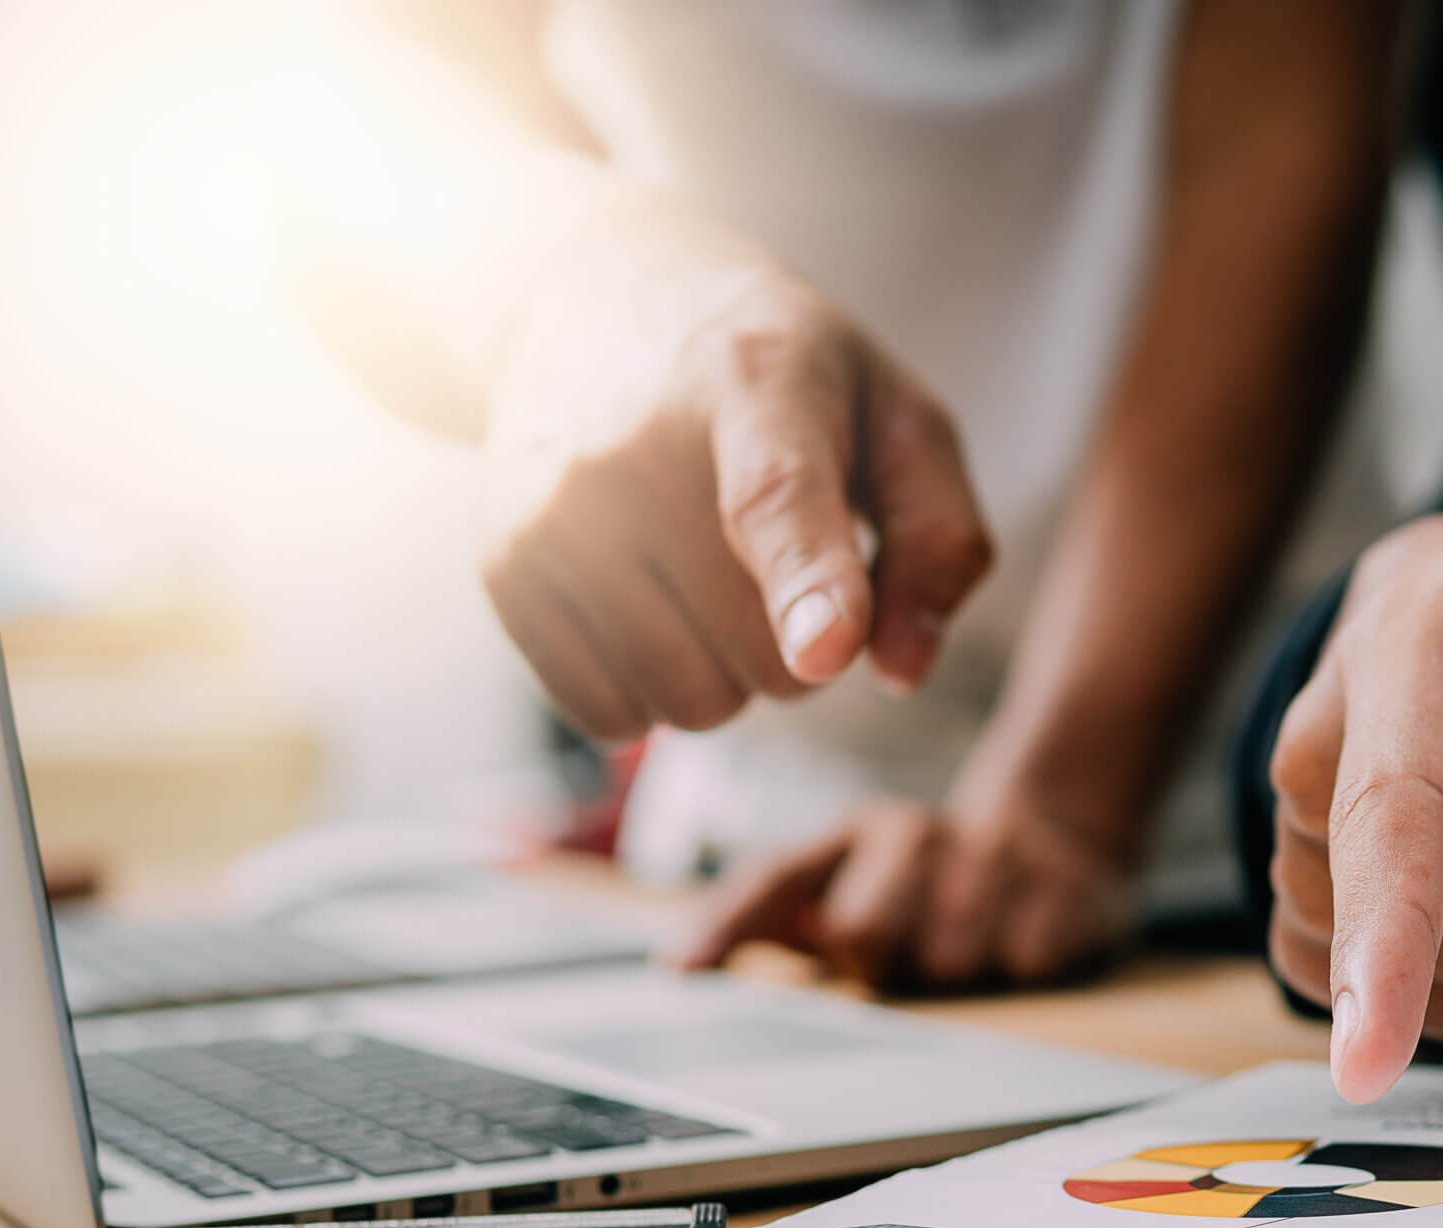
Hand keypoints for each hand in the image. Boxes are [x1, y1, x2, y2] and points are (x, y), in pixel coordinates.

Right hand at [481, 207, 992, 739]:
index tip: (825, 650)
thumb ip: (939, 536)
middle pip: (764, 659)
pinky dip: (647, 690)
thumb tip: (900, 670)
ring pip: (690, 703)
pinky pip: (608, 717)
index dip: (808, 584)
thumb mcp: (893, 414)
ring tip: (707, 570)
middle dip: (798, 642)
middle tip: (774, 553)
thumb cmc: (776, 374)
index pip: (777, 500)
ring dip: (723, 671)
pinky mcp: (504, 566)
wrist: (587, 295)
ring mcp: (556, 510)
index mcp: (754, 383)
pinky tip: (648, 605)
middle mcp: (633, 446)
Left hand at [674, 797, 1131, 989]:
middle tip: (910, 954)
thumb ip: (765, 916)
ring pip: (951, 957)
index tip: (686, 970)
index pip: (776, 878)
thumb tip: (681, 962)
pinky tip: (1023, 941)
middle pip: (866, 932)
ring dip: (958, 971)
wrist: (1053, 840)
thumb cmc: (926, 886)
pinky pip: (1025, 958)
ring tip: (969, 946)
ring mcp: (995, 854)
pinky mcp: (1065, 886)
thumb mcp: (846, 885)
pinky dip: (1022, 967)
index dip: (728, 923)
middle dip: (883, 962)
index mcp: (855, 834)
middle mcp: (918, 832)